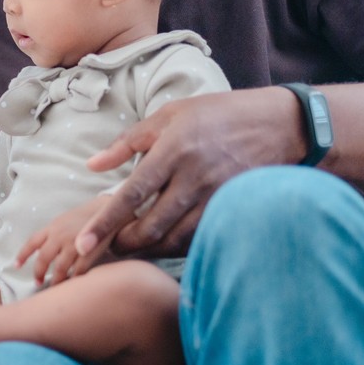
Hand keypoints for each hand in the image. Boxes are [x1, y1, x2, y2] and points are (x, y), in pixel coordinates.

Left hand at [16, 193, 114, 285]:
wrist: (106, 211)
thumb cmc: (82, 218)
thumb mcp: (62, 221)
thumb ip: (50, 235)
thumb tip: (38, 250)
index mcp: (52, 228)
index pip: (32, 242)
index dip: (22, 255)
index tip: (16, 266)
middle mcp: (60, 236)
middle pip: (43, 259)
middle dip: (38, 272)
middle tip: (38, 282)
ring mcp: (74, 245)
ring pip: (59, 269)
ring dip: (55, 280)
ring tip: (54, 287)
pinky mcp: (88, 253)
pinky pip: (77, 271)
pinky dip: (73, 280)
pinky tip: (71, 284)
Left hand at [70, 88, 305, 275]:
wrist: (281, 124)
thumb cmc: (217, 115)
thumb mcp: (169, 116)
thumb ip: (128, 142)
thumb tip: (92, 166)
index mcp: (173, 151)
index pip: (131, 195)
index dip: (105, 222)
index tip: (83, 243)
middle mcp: (194, 177)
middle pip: (151, 226)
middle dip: (123, 243)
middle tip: (107, 245)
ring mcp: (216, 196)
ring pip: (175, 239)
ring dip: (148, 249)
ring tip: (131, 246)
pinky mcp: (232, 209)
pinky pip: (198, 238)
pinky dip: (176, 246)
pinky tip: (163, 242)